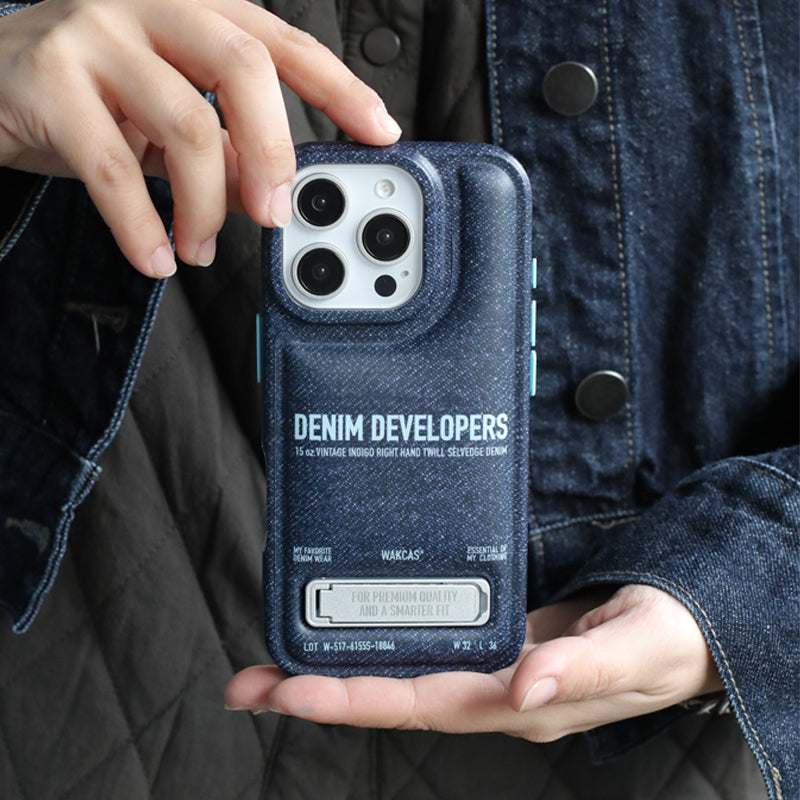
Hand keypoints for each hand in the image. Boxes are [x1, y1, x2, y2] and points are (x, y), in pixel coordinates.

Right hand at [0, 0, 400, 276]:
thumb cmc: (86, 94)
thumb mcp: (165, 115)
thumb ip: (222, 144)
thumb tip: (267, 188)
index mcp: (193, 8)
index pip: (283, 43)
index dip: (338, 88)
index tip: (379, 132)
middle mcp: (151, 4)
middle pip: (245, 67)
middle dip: (275, 154)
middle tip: (274, 215)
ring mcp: (97, 32)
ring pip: (187, 126)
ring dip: (206, 207)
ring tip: (199, 249)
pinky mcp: (49, 78)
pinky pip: (114, 168)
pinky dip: (143, 227)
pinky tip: (154, 258)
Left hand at [225, 585, 722, 740]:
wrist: (682, 630)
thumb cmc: (667, 642)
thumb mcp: (636, 650)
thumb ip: (582, 669)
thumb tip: (524, 689)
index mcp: (519, 703)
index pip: (424, 706)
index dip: (358, 700)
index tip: (294, 691)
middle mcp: (492, 692)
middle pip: (395, 697)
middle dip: (320, 692)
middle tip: (248, 684)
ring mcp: (489, 667)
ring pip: (402, 674)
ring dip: (338, 667)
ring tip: (270, 664)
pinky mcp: (493, 638)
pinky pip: (426, 645)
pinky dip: (380, 640)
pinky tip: (347, 630)